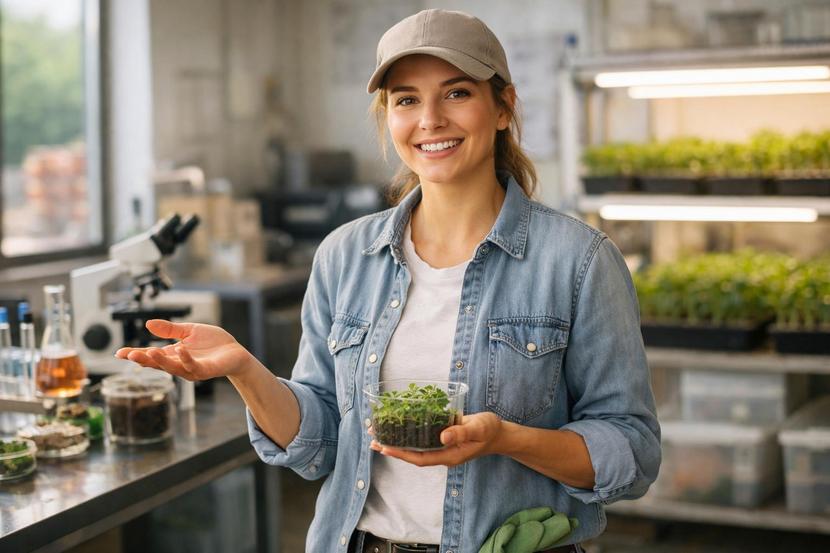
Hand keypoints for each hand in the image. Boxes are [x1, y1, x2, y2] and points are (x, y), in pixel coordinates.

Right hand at [114, 319, 253, 380]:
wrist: (235, 352)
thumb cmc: (213, 343)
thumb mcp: (189, 332)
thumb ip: (170, 330)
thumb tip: (148, 323)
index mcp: (173, 355)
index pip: (151, 356)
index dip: (135, 355)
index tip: (119, 353)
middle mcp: (179, 365)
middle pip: (157, 364)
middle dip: (143, 359)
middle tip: (128, 355)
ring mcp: (191, 369)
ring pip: (172, 368)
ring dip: (160, 361)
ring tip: (148, 352)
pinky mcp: (205, 371)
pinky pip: (193, 366)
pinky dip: (185, 358)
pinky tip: (179, 350)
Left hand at [369, 412, 503, 466]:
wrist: (499, 434)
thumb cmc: (490, 431)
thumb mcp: (478, 429)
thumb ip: (462, 432)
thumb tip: (442, 436)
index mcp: (449, 455)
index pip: (419, 458)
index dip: (401, 454)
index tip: (384, 447)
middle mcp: (442, 453)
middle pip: (412, 454)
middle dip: (392, 448)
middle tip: (372, 439)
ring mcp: (442, 446)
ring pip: (415, 446)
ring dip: (397, 440)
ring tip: (379, 433)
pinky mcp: (442, 437)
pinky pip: (422, 437)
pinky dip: (408, 432)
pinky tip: (399, 425)